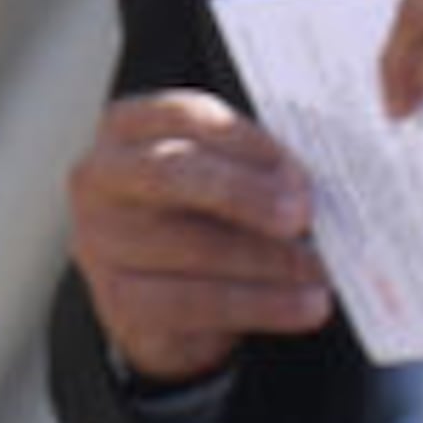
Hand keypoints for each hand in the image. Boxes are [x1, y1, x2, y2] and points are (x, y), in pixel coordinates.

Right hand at [67, 92, 331, 377]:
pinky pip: (198, 303)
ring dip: (270, 260)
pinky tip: (305, 305)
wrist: (169, 296)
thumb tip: (316, 186)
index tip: (299, 173)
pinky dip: (262, 305)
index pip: (186, 116)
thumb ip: (261, 167)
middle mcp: (102, 179)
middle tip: (303, 215)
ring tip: (321, 269)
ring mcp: (102, 242)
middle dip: (245, 194)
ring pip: (192, 247)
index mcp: (129, 128)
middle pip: (173, 174)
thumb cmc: (207, 213)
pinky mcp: (121, 303)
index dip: (249, 143)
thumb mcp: (229, 173)